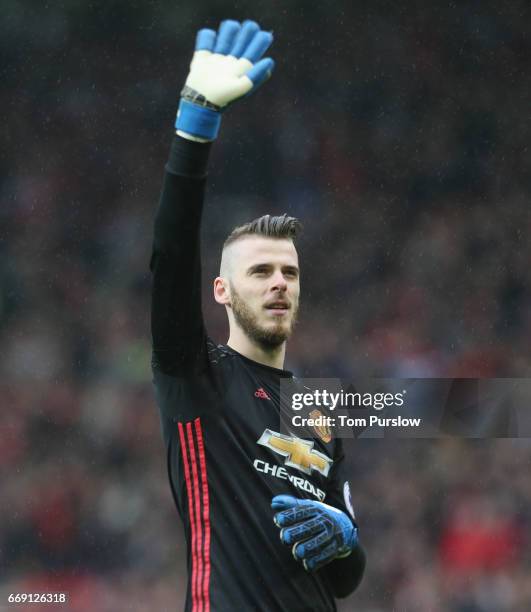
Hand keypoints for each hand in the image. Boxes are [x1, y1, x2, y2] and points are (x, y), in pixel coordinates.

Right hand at [176, 20, 274, 140]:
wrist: (200, 101)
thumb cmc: (223, 97)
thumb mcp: (242, 88)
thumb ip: (256, 76)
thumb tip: (270, 61)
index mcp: (241, 69)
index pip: (252, 52)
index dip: (259, 43)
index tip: (264, 35)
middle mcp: (230, 62)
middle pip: (241, 42)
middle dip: (247, 33)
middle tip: (251, 26)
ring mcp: (217, 57)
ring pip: (225, 37)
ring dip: (229, 31)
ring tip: (232, 28)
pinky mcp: (203, 55)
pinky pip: (206, 38)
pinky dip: (207, 37)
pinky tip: (211, 42)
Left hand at [272, 495, 357, 571]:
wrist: (343, 526)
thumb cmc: (316, 516)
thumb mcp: (306, 507)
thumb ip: (289, 504)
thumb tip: (273, 502)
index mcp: (316, 509)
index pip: (302, 511)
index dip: (289, 516)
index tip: (277, 520)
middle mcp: (324, 521)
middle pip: (309, 527)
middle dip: (295, 533)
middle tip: (284, 538)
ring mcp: (331, 535)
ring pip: (317, 544)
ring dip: (305, 549)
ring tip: (297, 552)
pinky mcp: (335, 548)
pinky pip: (325, 557)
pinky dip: (315, 562)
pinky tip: (307, 564)